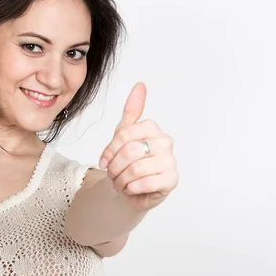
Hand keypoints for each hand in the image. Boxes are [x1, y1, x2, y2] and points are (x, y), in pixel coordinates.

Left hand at [99, 82, 177, 211]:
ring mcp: (170, 160)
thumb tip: (140, 85)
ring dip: (121, 179)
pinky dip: (131, 189)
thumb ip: (131, 111)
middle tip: (113, 174)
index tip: (104, 161)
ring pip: (135, 169)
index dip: (109, 150)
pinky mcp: (172, 179)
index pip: (124, 134)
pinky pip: (144, 183)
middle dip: (114, 167)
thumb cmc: (129, 161)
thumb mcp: (124, 135)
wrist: (135, 190)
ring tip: (121, 182)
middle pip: (129, 152)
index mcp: (152, 128)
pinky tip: (132, 188)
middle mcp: (165, 141)